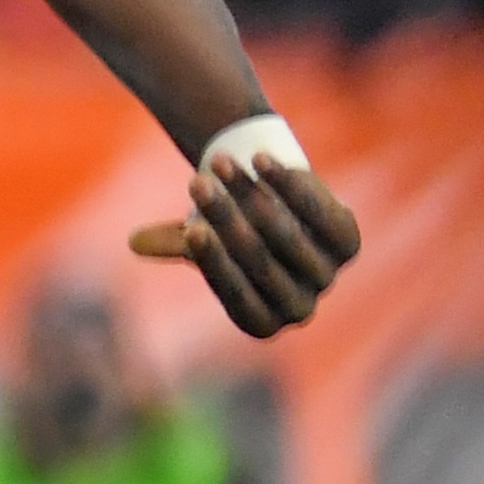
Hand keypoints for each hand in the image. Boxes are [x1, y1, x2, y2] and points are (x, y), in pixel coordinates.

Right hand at [124, 161, 361, 338]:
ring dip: (250, 194)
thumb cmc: (232, 236)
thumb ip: (178, 244)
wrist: (287, 218)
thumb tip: (135, 242)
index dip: (212, 259)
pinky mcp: (348, 245)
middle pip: (259, 260)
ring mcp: (327, 277)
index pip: (234, 294)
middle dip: (225, 218)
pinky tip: (260, 160)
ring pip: (286, 235)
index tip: (190, 226)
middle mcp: (299, 309)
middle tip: (196, 182)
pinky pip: (318, 214)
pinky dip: (288, 185)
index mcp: (261, 322)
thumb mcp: (204, 244)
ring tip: (220, 162)